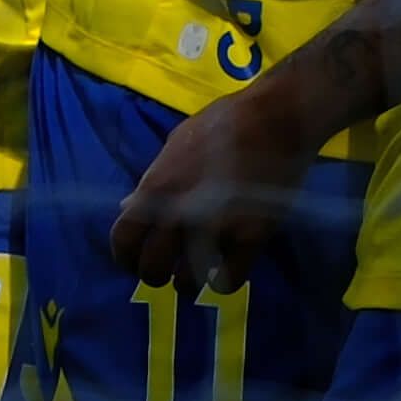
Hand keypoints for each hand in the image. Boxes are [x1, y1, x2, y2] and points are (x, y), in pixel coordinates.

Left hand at [110, 81, 320, 291]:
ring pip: (187, 283)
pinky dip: (224, 279)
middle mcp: (179, 214)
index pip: (123, 240)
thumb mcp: (177, 144)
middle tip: (169, 269)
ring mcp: (214, 229)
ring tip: (199, 272)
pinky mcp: (249, 239)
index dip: (125, 258)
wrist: (277, 116)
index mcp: (157, 188)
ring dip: (189, 281)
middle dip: (157, 274)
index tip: (134, 262)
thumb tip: (128, 207)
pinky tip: (228, 266)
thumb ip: (153, 180)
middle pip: (152, 269)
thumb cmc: (225, 122)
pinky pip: (227, 281)